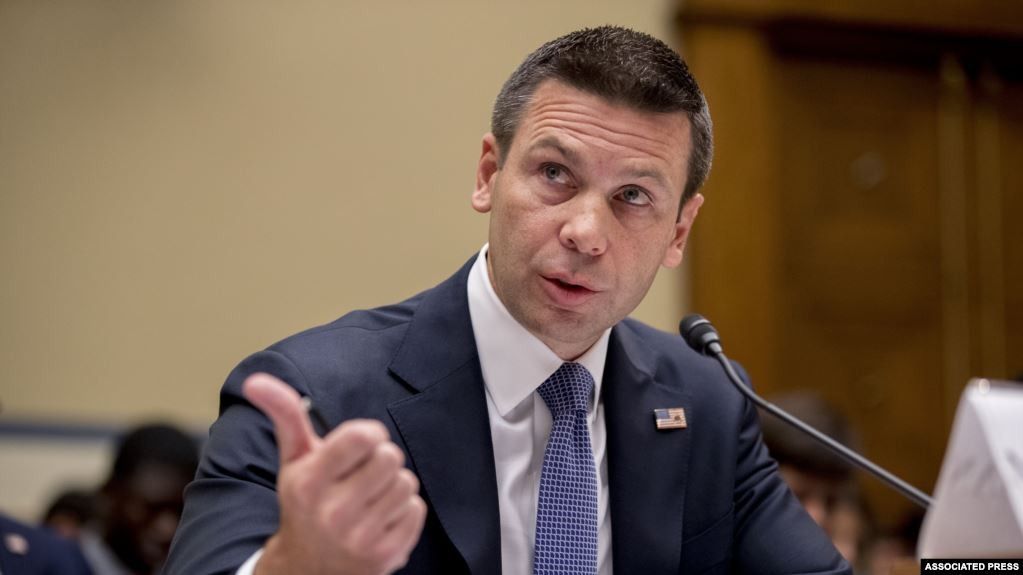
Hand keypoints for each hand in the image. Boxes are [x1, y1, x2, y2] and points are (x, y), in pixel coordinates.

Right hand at [243, 373, 426, 574]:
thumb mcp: (292, 459)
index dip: (369, 435)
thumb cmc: (304, 502)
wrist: (306, 569)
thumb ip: (285, 415)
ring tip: (368, 499)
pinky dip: (403, 511)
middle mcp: (333, 513)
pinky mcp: (386, 557)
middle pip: (390, 457)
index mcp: (309, 483)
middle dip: (380, 461)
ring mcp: (360, 538)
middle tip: (361, 477)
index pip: (364, 437)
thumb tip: (255, 380)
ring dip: (392, 487)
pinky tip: (379, 520)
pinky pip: (416, 509)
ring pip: (406, 483)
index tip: (358, 446)